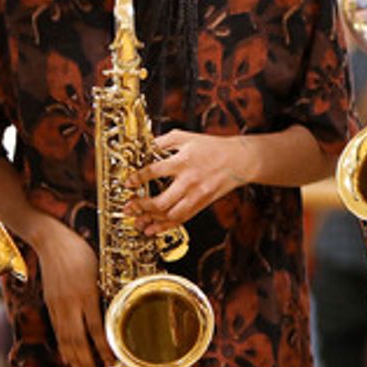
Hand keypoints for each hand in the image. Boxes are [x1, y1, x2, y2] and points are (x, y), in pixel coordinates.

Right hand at [32, 220, 108, 366]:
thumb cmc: (79, 250)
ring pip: (66, 341)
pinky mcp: (50, 305)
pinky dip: (64, 349)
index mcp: (86, 293)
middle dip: (87, 365)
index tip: (112, 364)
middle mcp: (70, 304)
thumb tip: (116, 313)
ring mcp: (58, 306)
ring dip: (75, 363)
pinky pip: (57, 333)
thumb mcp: (98, 268)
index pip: (96, 330)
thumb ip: (104, 291)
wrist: (50, 240)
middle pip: (78, 343)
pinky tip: (68, 359)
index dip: (104, 351)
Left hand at [126, 130, 254, 234]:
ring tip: (138, 221)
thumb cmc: (211, 147)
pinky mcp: (202, 204)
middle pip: (161, 201)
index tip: (128, 183)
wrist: (238, 160)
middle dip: (142, 206)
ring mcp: (197, 195)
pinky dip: (166, 226)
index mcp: (183, 161)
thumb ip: (163, 141)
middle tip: (129, 207)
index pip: (154, 171)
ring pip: (171, 215)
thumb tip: (143, 148)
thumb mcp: (185, 137)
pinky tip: (154, 229)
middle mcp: (189, 180)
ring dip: (151, 220)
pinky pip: (182, 219)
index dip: (138, 178)